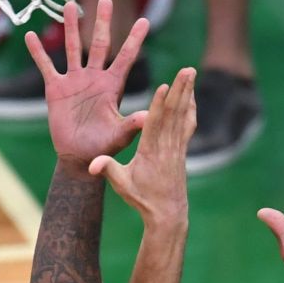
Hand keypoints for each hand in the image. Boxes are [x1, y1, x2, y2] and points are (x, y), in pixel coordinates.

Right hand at [26, 0, 150, 165]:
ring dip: (71, 27)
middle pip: (99, 44)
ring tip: (70, 4)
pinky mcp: (56, 89)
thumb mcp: (119, 135)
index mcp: (112, 86)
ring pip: (72, 48)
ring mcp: (74, 81)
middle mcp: (94, 78)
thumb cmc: (103, 147)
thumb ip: (132, 125)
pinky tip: (31, 36)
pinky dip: (38, 52)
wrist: (79, 156)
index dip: (134, 40)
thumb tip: (148, 117)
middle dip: (102, 22)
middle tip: (105, 0)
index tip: (145, 20)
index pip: (126, 58)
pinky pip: (46, 66)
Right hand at [88, 67, 195, 225]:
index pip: (156, 125)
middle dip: (181, 89)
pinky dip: (191, 106)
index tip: (165, 86)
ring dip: (188, 92)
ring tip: (191, 71)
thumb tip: (91, 165)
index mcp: (150, 152)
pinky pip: (188, 124)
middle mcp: (167, 146)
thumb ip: (107, 170)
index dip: (160, 105)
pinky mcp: (182, 149)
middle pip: (174, 113)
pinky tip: (192, 94)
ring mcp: (177, 147)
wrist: (167, 213)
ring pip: (183, 114)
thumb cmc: (142, 198)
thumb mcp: (121, 185)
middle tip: (188, 69)